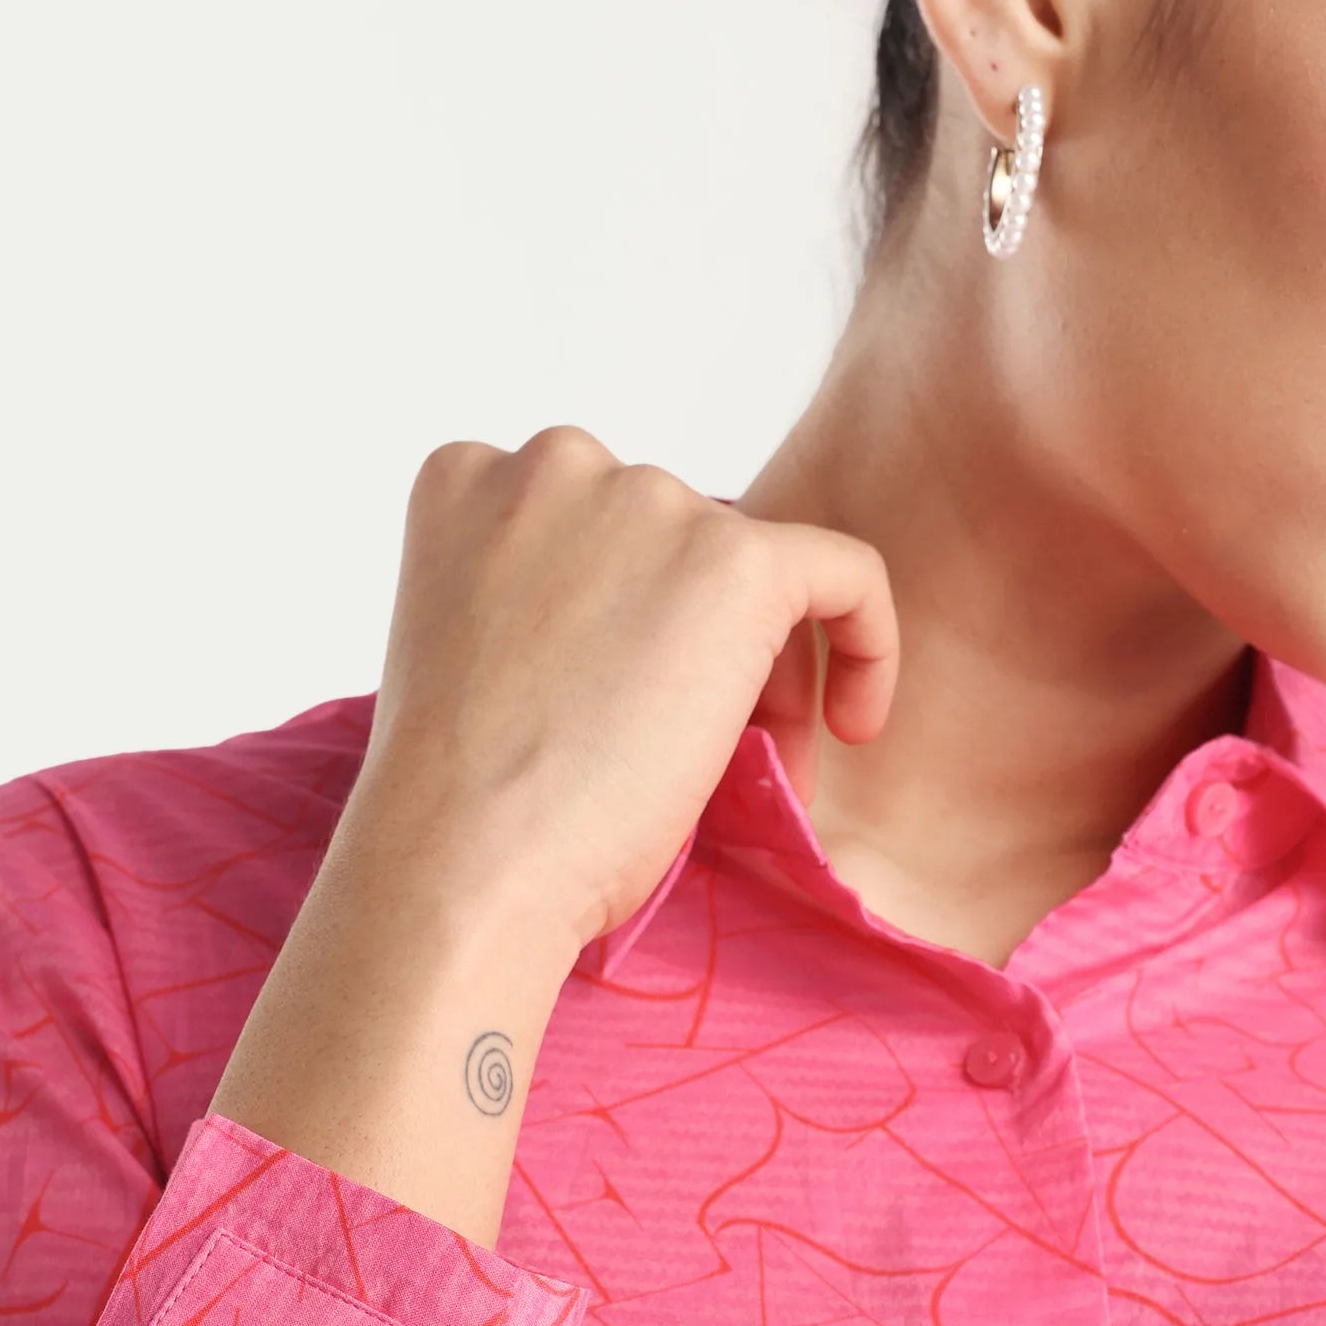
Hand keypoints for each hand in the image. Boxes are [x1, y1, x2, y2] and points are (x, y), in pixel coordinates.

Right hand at [354, 425, 899, 949]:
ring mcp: (645, 501)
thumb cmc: (459, 807)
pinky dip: (866, 640)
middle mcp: (553, 463)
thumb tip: (647, 643)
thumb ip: (544, 609)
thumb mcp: (478, 662)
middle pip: (675, 542)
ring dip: (763, 673)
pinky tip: (851, 724)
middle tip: (709, 759)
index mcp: (468, 481)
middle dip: (699, 646)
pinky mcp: (732, 562)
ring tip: (754, 776)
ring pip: (747, 572)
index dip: (629, 619)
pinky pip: (844, 574)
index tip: (632, 703)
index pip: (591, 529)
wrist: (463, 862)